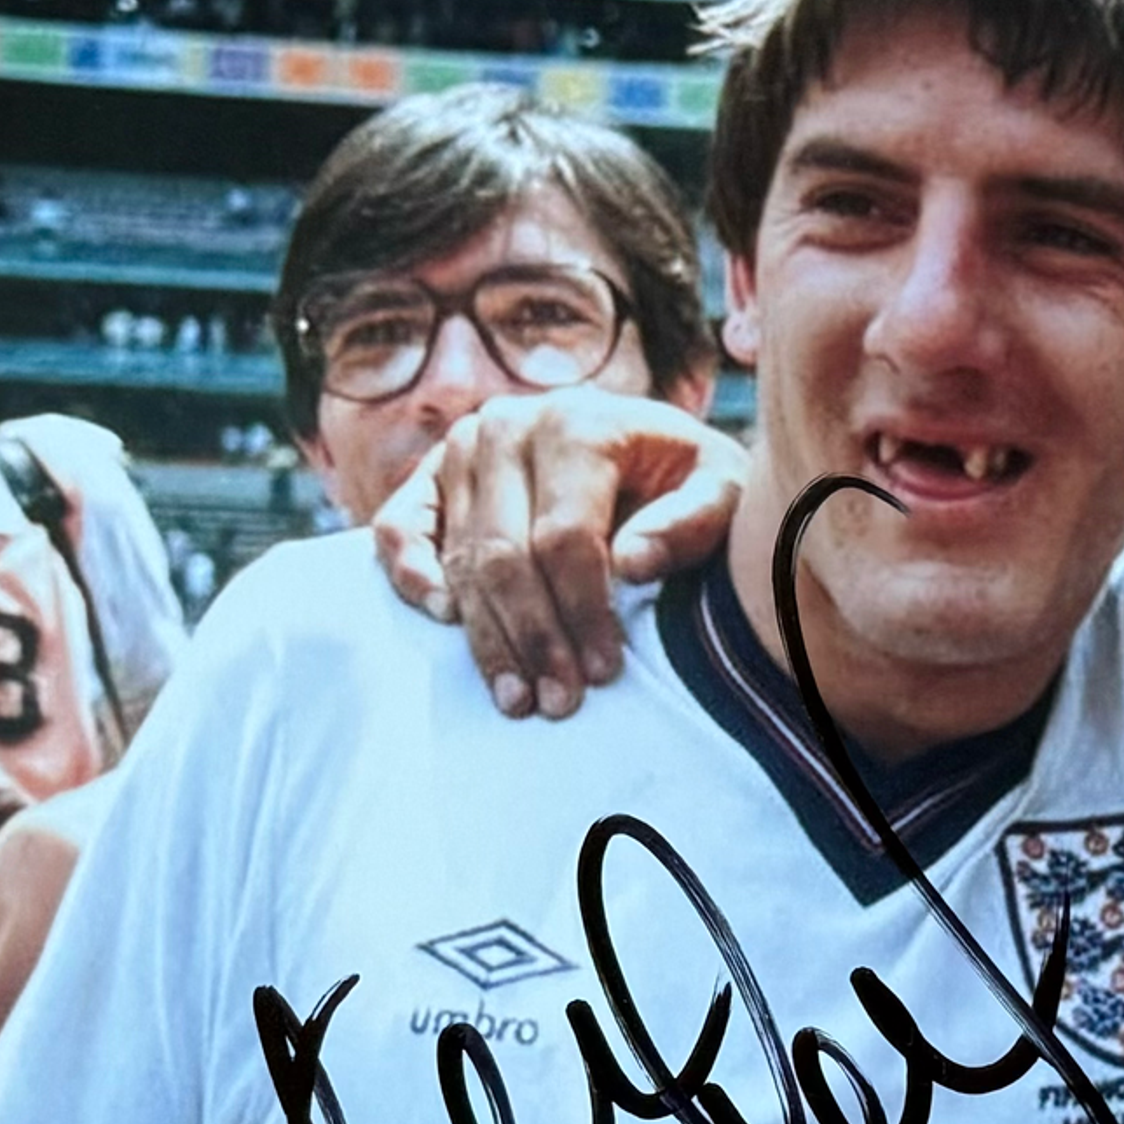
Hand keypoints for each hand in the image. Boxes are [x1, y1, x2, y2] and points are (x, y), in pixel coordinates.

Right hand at [370, 391, 748, 718]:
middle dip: (534, 638)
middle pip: (506, 554)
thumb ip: (693, 522)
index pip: (566, 536)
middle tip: (557, 702)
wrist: (647, 446)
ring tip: (518, 698)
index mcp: (579, 421)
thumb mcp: (722, 488)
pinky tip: (446, 620)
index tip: (604, 672)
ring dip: (487, 635)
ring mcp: (460, 448)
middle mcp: (508, 426)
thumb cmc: (688, 478)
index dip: (583, 611)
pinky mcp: (428, 476)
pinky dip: (412, 576)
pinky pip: (401, 529)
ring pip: (461, 557)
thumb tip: (632, 565)